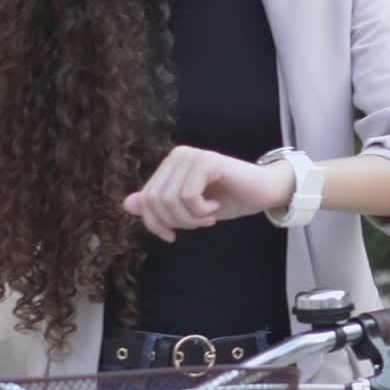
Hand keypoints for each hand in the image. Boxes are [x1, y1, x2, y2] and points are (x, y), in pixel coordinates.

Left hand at [122, 146, 294, 241]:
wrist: (262, 192)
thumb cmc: (227, 199)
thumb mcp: (188, 209)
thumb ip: (159, 205)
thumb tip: (127, 204)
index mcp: (169, 165)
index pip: (146, 200)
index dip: (154, 224)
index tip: (173, 235)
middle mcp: (177, 155)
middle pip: (155, 201)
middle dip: (176, 222)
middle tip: (199, 224)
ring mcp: (192, 155)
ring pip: (171, 200)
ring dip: (191, 218)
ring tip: (208, 216)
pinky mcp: (207, 161)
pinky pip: (189, 195)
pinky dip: (201, 210)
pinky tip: (215, 206)